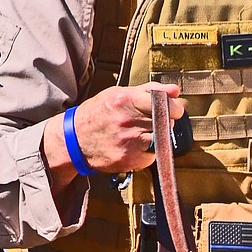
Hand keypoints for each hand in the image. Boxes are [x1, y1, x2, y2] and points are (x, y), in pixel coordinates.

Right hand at [43, 83, 185, 187]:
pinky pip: (152, 155)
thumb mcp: (119, 94)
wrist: (75, 140)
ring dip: (159, 137)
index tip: (173, 109)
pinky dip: (149, 151)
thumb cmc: (99, 113)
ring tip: (142, 132)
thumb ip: (150, 90)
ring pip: (162, 140)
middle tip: (151, 120)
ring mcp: (129, 143)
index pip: (165, 105)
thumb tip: (175, 91)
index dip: (173, 108)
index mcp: (125, 100)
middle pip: (166, 123)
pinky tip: (135, 145)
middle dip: (164, 121)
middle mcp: (128, 121)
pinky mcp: (130, 160)